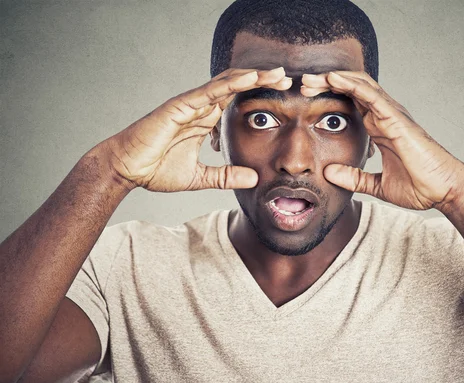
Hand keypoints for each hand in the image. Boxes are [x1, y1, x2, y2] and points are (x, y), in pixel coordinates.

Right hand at [103, 67, 291, 191]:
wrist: (126, 170)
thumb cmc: (155, 170)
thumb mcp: (199, 177)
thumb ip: (225, 176)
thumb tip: (254, 179)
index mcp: (205, 121)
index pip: (237, 102)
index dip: (259, 96)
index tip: (283, 98)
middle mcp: (200, 108)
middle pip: (237, 87)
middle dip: (262, 81)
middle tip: (287, 80)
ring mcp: (190, 104)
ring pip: (226, 83)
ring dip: (252, 77)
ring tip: (276, 73)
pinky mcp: (180, 106)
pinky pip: (209, 91)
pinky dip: (230, 83)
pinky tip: (250, 78)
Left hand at [301, 71, 463, 210]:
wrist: (443, 191)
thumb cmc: (419, 187)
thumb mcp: (377, 185)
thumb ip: (354, 178)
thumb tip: (328, 173)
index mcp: (379, 129)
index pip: (351, 105)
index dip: (330, 98)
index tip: (307, 100)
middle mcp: (384, 117)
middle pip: (351, 91)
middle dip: (326, 85)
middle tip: (303, 85)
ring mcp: (391, 115)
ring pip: (359, 86)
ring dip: (334, 80)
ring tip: (311, 78)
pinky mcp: (396, 119)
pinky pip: (371, 95)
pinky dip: (351, 85)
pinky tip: (333, 79)